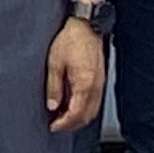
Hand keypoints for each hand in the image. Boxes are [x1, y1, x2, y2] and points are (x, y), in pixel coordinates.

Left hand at [44, 17, 106, 133]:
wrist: (86, 26)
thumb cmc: (71, 40)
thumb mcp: (55, 64)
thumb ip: (54, 87)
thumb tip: (52, 106)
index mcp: (84, 84)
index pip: (76, 113)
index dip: (64, 124)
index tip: (54, 126)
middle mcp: (96, 86)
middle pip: (86, 116)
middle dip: (72, 125)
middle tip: (57, 126)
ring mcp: (100, 83)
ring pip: (93, 111)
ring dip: (79, 118)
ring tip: (63, 119)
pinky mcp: (100, 79)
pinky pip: (95, 102)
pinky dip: (85, 109)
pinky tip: (74, 106)